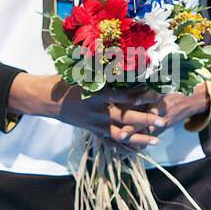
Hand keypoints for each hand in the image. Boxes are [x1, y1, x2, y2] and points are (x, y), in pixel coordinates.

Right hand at [8, 73, 168, 148]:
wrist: (47, 99)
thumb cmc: (66, 81)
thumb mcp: (83, 72)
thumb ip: (102, 70)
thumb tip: (123, 60)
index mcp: (97, 94)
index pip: (124, 96)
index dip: (141, 96)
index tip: (156, 94)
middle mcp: (98, 110)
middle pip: (126, 117)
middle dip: (146, 119)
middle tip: (163, 120)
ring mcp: (95, 123)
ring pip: (121, 133)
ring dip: (140, 137)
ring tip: (156, 139)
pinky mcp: (93, 130)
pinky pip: (111, 141)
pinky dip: (125, 146)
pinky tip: (138, 149)